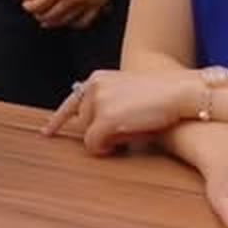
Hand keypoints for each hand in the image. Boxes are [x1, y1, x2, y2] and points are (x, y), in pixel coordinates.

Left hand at [17, 0, 127, 30]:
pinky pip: (85, 21)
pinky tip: (69, 19)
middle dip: (40, 16)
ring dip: (54, 22)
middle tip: (35, 13)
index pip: (40, 4)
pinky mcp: (99, 3)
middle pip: (52, 15)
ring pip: (66, 20)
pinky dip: (74, 23)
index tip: (25, 5)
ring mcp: (88, 2)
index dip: (30, 7)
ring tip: (47, 20)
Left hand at [43, 68, 199, 147]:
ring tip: (131, 130)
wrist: (181, 92)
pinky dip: (107, 148)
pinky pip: (95, 145)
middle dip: (99, 132)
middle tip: (127, 130)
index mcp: (98, 79)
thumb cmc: (161, 98)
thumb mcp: (129, 96)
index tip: (46, 134)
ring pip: (87, 136)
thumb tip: (93, 131)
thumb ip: (108, 105)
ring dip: (106, 140)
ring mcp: (98, 102)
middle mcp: (93, 87)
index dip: (57, 120)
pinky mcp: (104, 119)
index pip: (71, 101)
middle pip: (82, 124)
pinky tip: (125, 140)